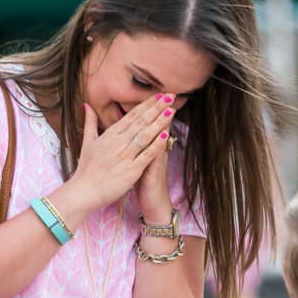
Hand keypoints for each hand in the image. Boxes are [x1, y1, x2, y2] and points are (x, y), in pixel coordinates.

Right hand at [66, 93, 175, 212]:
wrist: (83, 191)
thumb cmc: (86, 168)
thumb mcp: (88, 142)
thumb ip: (90, 122)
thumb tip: (87, 105)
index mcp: (110, 134)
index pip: (132, 115)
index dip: (147, 104)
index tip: (159, 94)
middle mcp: (118, 142)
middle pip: (141, 121)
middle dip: (157, 107)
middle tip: (171, 95)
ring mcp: (125, 156)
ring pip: (145, 135)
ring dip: (160, 122)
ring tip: (172, 110)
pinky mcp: (131, 170)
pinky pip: (146, 155)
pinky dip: (156, 145)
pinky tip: (165, 135)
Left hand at [136, 101, 175, 224]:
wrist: (154, 204)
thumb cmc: (145, 183)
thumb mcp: (140, 163)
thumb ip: (136, 147)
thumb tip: (130, 134)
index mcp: (147, 147)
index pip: (149, 124)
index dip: (151, 109)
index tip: (154, 93)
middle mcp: (154, 151)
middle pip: (157, 127)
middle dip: (160, 110)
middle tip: (165, 93)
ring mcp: (156, 161)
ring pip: (160, 139)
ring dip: (164, 124)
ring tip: (167, 107)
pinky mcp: (155, 172)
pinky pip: (157, 157)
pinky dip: (159, 146)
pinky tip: (162, 136)